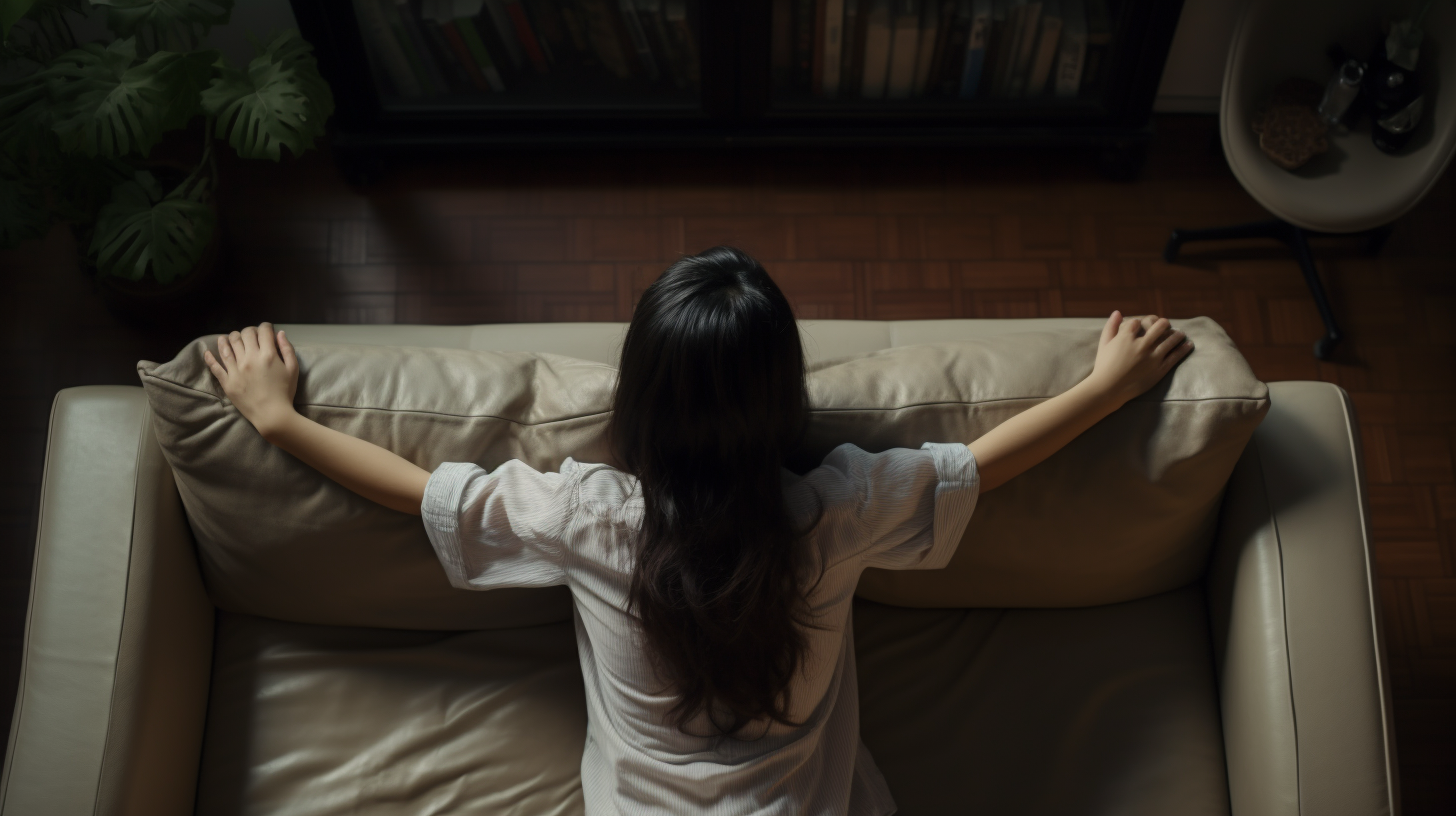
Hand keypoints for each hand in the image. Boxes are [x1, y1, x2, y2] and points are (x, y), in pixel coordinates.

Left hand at [203, 323, 299, 437]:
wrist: (272, 415)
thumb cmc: (285, 392)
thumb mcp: (293, 369)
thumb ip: (287, 349)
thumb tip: (279, 333)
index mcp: (268, 355)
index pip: (263, 331)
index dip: (265, 327)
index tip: (266, 329)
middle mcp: (250, 358)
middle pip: (244, 334)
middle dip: (249, 331)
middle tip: (251, 335)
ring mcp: (236, 369)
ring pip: (228, 345)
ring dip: (229, 338)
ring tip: (230, 338)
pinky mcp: (227, 381)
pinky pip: (215, 366)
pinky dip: (210, 358)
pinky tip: (208, 352)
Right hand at [1086, 311, 1192, 406]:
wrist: (1108, 390)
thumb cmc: (1103, 367)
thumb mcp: (1104, 344)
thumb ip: (1111, 326)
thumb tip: (1118, 312)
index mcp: (1126, 337)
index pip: (1138, 321)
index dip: (1142, 320)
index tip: (1145, 323)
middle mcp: (1141, 344)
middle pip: (1158, 326)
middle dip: (1163, 323)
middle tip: (1166, 324)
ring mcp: (1152, 357)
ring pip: (1170, 339)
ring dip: (1176, 334)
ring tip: (1180, 333)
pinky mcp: (1159, 370)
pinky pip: (1175, 356)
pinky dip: (1183, 349)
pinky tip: (1189, 344)